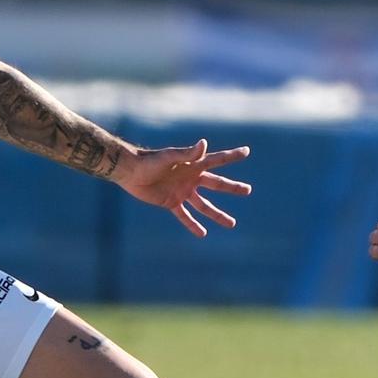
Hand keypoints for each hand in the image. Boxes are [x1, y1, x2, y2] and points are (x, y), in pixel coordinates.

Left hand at [118, 139, 251, 236]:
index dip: (232, 156)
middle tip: (248, 190)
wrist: (130, 171)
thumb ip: (187, 153)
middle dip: (232, 188)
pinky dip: (193, 224)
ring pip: (204, 205)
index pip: (217, 160)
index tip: (247, 151)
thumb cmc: (149, 160)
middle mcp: (191, 178)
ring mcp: (182, 191)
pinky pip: (185, 216)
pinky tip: (203, 233)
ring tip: (232, 223)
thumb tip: (205, 144)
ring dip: (217, 214)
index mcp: (193, 164)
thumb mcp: (169, 156)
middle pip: (216, 184)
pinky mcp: (171, 202)